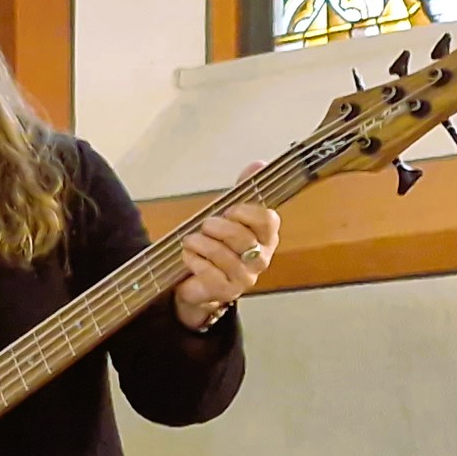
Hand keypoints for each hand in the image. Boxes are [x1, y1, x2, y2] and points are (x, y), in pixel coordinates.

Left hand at [173, 201, 279, 331]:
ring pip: (222, 255)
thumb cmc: (218, 245)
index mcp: (267, 237)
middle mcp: (261, 258)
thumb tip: (259, 164)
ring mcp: (245, 278)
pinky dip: (193, 260)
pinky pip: (209, 273)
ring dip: (200, 243)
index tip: (229, 210)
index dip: (246, 212)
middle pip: (242, 237)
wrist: (201, 283)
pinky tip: (188, 256)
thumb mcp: (230, 216)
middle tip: (204, 225)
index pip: (268, 220)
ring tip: (190, 240)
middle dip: (216, 227)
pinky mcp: (226, 291)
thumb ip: (243, 191)